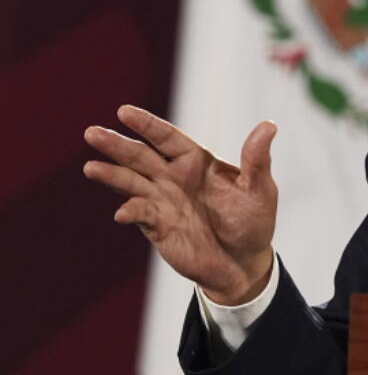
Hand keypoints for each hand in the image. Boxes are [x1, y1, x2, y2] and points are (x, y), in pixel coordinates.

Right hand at [83, 105, 277, 304]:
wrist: (243, 262)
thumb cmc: (253, 220)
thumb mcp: (259, 189)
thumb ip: (256, 159)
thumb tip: (269, 126)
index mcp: (196, 161)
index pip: (167, 138)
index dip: (147, 125)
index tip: (124, 112)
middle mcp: (174, 177)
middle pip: (140, 156)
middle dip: (117, 144)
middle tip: (92, 133)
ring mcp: (162, 201)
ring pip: (131, 182)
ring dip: (111, 174)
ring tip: (90, 167)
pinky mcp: (157, 226)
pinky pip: (140, 215)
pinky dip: (131, 211)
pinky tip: (123, 212)